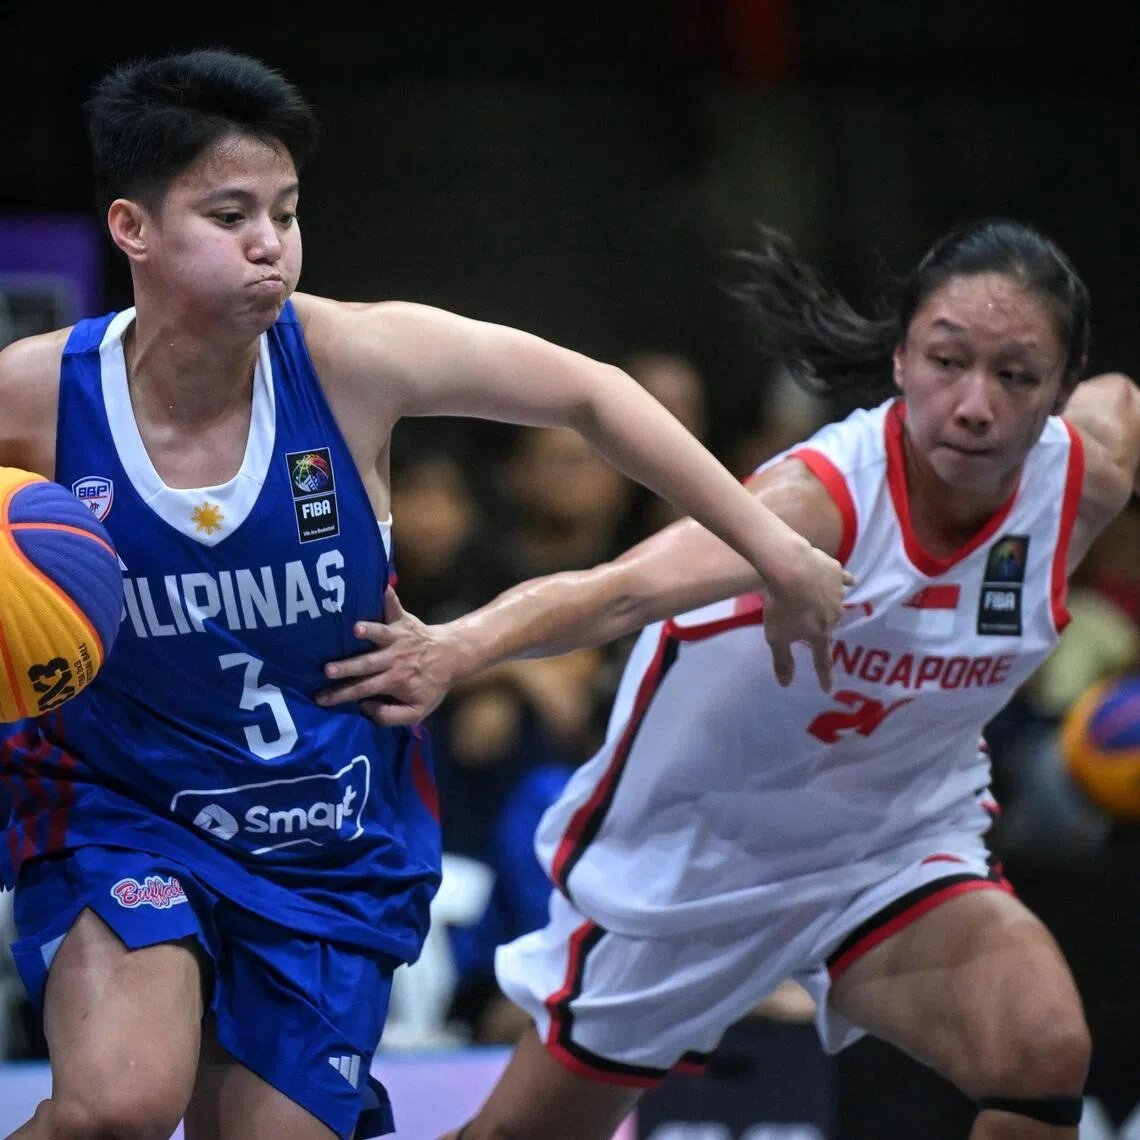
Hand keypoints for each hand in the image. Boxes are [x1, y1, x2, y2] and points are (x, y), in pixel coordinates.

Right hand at [316, 588, 461, 724]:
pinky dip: (387, 596)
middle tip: (326, 669)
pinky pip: (394, 606)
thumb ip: (390, 716)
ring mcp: (399, 638)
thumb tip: (364, 706)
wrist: (452, 656)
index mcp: (394, 681)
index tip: (319, 698)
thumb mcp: (417, 710)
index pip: (363, 690)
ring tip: (355, 629)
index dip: (341, 695)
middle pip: (366, 664)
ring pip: (380, 634)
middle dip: (346, 667)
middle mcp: (394, 659)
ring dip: (369, 632)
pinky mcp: (404, 621)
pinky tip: (380, 586)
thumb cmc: (429, 684)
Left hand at [761, 539, 853, 689]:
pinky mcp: (837, 572)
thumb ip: (783, 660)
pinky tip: (848, 580)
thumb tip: (786, 684)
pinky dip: (843, 582)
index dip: (825, 675)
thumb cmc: (781, 605)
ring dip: (826, 603)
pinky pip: (843, 579)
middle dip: (820, 627)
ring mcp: (838, 593)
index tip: (827, 688)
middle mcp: (835, 616)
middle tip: (806, 622)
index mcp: (820, 634)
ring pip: (834, 603)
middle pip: (828, 626)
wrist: (791, 567)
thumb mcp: (776, 637)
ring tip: (812, 596)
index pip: (823, 660)